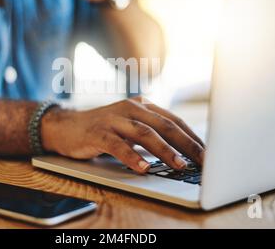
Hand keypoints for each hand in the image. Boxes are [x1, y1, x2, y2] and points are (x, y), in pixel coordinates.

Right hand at [41, 97, 204, 173]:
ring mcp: (114, 119)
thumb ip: (151, 131)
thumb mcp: (130, 125)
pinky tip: (143, 168)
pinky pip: (118, 145)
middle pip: (165, 125)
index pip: (174, 120)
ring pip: (145, 133)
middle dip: (187, 144)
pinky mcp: (98, 132)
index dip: (192, 136)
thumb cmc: (103, 128)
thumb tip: (181, 151)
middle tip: (203, 160)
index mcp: (142, 106)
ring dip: (165, 150)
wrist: (66, 126)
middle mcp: (130, 108)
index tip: (208, 153)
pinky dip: (132, 157)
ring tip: (179, 165)